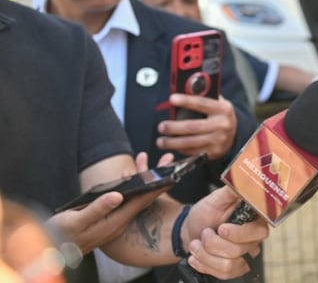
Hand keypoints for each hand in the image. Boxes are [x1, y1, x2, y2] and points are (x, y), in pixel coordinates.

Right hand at [47, 152, 169, 254]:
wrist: (54, 251)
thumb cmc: (63, 235)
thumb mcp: (77, 220)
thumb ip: (97, 209)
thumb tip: (117, 195)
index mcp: (115, 222)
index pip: (142, 201)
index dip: (157, 187)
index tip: (171, 174)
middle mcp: (119, 221)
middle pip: (143, 197)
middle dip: (156, 178)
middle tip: (167, 160)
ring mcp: (115, 220)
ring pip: (134, 197)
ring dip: (141, 178)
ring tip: (146, 159)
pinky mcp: (109, 217)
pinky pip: (124, 199)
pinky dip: (129, 185)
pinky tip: (127, 174)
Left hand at [158, 96, 237, 159]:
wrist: (235, 134)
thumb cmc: (220, 116)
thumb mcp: (217, 104)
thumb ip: (203, 98)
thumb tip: (183, 91)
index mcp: (223, 109)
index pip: (202, 103)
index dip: (186, 101)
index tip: (172, 99)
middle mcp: (222, 125)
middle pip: (192, 126)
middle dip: (173, 127)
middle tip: (161, 126)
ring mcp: (217, 140)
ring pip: (189, 142)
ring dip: (172, 142)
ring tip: (161, 141)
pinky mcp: (212, 152)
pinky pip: (192, 152)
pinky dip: (180, 149)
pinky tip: (172, 147)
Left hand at [183, 188, 267, 278]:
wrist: (191, 230)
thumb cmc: (206, 213)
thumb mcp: (216, 198)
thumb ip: (232, 190)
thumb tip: (244, 180)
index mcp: (255, 219)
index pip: (259, 230)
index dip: (240, 233)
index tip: (221, 228)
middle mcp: (254, 238)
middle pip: (241, 249)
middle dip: (214, 243)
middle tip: (204, 233)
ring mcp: (245, 256)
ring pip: (230, 264)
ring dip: (206, 255)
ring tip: (196, 244)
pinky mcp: (235, 269)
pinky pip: (224, 274)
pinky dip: (204, 265)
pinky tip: (195, 257)